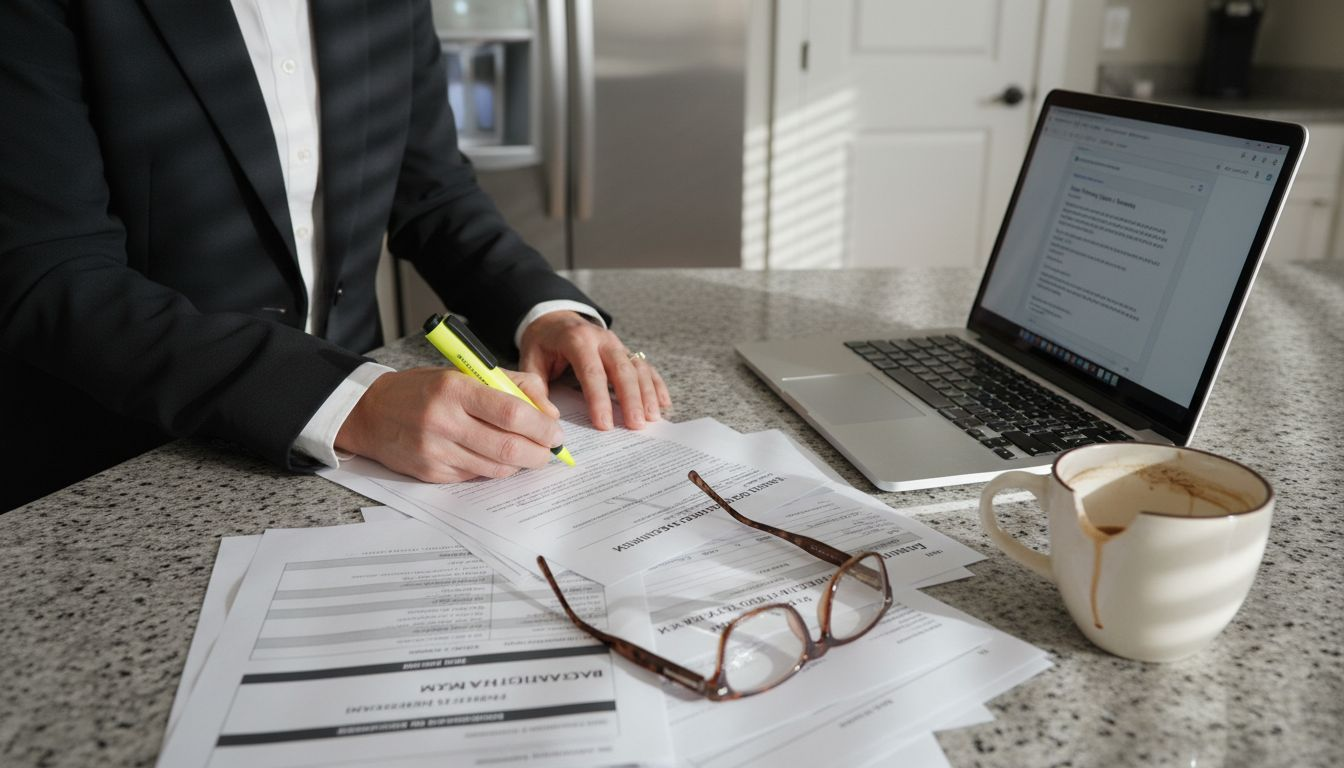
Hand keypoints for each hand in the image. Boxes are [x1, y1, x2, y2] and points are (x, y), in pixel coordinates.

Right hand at [335, 367, 564, 482]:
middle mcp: (443, 420)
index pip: (512, 413)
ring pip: (496, 468)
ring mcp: (435, 451)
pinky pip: (476, 476)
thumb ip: (512, 385)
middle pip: (508, 447)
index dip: (542, 427)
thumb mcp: (465, 372)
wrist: (371, 413)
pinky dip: (494, 470)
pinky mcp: (430, 473)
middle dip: (539, 453)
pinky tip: (494, 458)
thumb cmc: (424, 390)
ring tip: (527, 453)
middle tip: (549, 450)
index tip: (556, 431)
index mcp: (455, 388)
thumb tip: (549, 412)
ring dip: (520, 464)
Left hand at [518, 311, 670, 429]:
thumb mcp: (530, 361)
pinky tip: (663, 403)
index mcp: (576, 339)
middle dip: (631, 399)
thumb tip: (549, 417)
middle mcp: (602, 339)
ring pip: (637, 368)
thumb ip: (536, 388)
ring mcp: (617, 344)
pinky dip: (656, 385)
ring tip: (652, 418)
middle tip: (635, 425)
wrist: (554, 319)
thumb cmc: (543, 344)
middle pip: (621, 369)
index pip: (591, 372)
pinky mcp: (626, 351)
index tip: (604, 424)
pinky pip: (645, 367)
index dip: (599, 399)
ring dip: (647, 394)